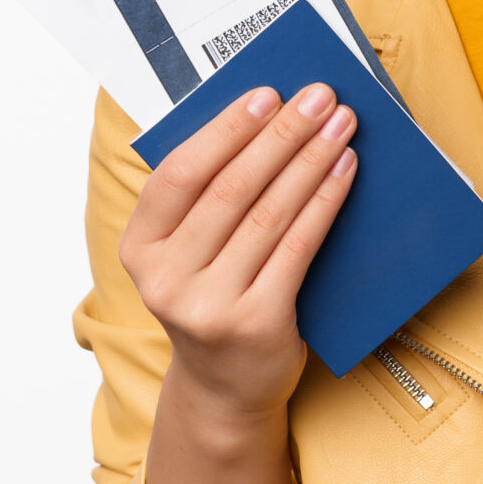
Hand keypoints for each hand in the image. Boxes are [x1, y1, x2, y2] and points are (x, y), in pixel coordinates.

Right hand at [119, 82, 359, 428]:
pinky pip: (298, 247)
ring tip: (340, 126)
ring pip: (269, 214)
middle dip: (281, 135)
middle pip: (231, 188)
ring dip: (310, 160)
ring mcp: (209, 305)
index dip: (224, 130)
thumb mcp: (186, 253)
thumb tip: (265, 119)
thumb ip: (206, 198)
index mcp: (139, 249)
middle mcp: (165, 279)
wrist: (225, 389)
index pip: (179, 175)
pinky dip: (324, 202)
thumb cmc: (212, 299)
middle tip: (319, 97)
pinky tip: (343, 171)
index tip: (266, 94)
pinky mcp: (256, 323)